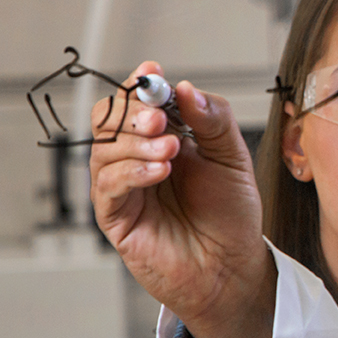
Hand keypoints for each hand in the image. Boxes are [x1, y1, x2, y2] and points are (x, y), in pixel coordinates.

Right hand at [89, 62, 274, 337]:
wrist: (231, 266)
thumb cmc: (231, 215)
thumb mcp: (232, 158)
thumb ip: (213, 120)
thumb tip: (186, 87)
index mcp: (165, 137)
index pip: (138, 101)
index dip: (141, 84)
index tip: (152, 71)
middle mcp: (137, 157)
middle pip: (109, 118)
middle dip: (132, 112)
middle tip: (160, 120)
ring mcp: (124, 186)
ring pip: (104, 148)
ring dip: (136, 143)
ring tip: (172, 151)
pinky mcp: (116, 216)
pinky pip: (108, 185)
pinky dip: (131, 171)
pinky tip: (160, 171)